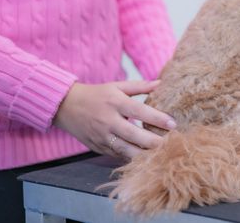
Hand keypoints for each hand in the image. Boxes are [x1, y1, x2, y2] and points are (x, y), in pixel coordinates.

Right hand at [54, 80, 175, 158]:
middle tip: (170, 144)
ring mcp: (101, 136)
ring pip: (125, 150)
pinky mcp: (97, 147)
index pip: (139, 111)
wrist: (66, 106)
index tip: (173, 124)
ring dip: (143, 154)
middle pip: (134, 135)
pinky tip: (144, 158)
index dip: (157, 118)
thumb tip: (160, 82)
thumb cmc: (97, 95)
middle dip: (153, 142)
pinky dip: (130, 157)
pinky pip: (116, 155)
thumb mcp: (116, 86)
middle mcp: (108, 120)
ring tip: (160, 155)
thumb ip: (139, 86)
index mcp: (115, 103)